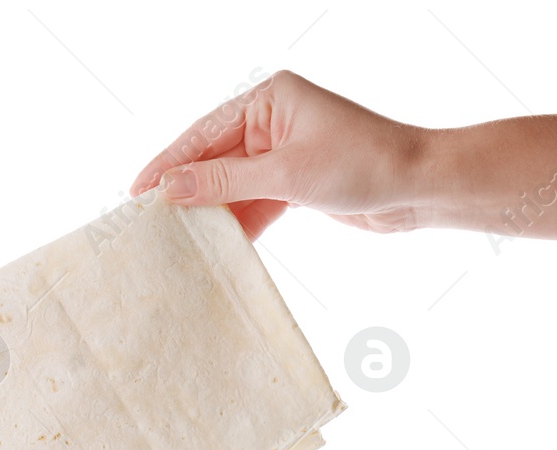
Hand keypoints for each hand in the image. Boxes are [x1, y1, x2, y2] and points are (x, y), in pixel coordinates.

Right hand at [130, 71, 427, 238]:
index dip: (169, 163)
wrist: (419, 188)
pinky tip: (221, 243)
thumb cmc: (364, 164)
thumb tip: (171, 187)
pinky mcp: (300, 183)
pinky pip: (259, 202)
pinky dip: (242, 222)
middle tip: (150, 221)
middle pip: (216, 159)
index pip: (204, 132)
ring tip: (180, 239)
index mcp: (270, 98)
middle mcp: (275, 120)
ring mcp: (287, 153)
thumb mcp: (287, 175)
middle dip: (187, 191)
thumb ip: (227, 183)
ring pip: (237, 185)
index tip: (137, 191)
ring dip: (214, 212)